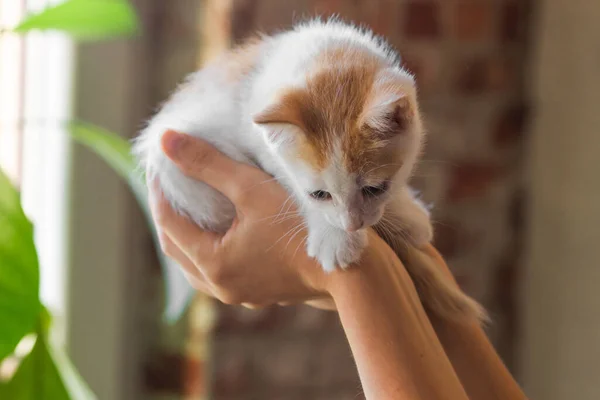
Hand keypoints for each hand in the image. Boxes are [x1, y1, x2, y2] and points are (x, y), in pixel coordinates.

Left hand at [149, 130, 330, 306]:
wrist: (348, 270)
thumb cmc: (300, 226)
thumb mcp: (252, 188)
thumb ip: (208, 164)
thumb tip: (166, 140)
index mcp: (212, 264)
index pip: (168, 223)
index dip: (159, 191)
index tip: (158, 166)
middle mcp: (220, 286)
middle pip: (176, 248)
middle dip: (168, 215)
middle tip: (168, 184)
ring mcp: (239, 293)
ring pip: (195, 264)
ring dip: (187, 236)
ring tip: (189, 207)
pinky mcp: (257, 292)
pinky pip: (218, 271)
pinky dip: (209, 248)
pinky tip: (220, 231)